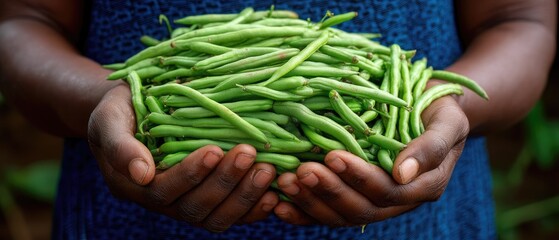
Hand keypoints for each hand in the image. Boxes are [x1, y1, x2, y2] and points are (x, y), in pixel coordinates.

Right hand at [87, 84, 278, 231]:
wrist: (136, 110)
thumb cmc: (121, 110)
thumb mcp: (109, 119)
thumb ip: (119, 145)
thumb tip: (141, 174)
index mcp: (134, 186)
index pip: (163, 191)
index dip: (190, 175)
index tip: (214, 150)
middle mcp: (163, 201)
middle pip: (195, 208)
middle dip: (225, 183)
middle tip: (250, 154)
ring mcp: (187, 202)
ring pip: (217, 217)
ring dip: (245, 196)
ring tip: (268, 170)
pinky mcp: (209, 197)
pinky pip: (232, 213)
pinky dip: (254, 207)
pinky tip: (273, 192)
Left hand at [273, 96, 468, 225]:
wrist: (428, 108)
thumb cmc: (439, 110)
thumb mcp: (447, 121)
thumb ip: (431, 146)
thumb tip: (403, 173)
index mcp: (423, 186)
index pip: (389, 191)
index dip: (360, 177)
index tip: (333, 155)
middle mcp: (398, 200)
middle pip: (361, 208)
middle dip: (330, 191)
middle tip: (302, 171)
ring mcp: (374, 201)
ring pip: (342, 215)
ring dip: (312, 202)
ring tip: (285, 182)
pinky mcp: (354, 196)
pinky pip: (329, 213)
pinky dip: (304, 212)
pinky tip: (280, 204)